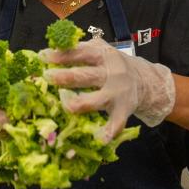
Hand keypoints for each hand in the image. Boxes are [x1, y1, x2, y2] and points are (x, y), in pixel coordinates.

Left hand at [40, 38, 174, 142]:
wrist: (144, 79)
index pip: (79, 53)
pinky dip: (109, 131)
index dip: (61, 55)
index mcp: (102, 55)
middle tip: (48, 77)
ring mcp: (117, 92)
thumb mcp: (99, 51)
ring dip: (81, 103)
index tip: (43, 57)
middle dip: (65, 77)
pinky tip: (100, 139)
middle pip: (85, 75)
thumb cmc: (111, 65)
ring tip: (67, 106)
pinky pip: (116, 122)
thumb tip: (48, 51)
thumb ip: (79, 49)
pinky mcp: (124, 109)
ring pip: (97, 99)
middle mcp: (110, 72)